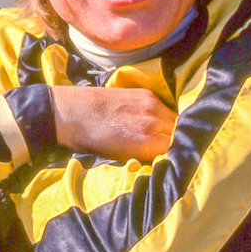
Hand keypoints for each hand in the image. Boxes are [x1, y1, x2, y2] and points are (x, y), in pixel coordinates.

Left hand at [51, 86, 175, 161]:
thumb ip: (146, 155)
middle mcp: (154, 121)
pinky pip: (164, 107)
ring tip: (158, 134)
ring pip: (174, 119)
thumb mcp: (121, 157)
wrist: (73, 113)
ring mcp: (151, 104)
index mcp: (147, 141)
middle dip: (173, 141)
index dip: (172, 154)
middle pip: (178, 133)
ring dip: (169, 127)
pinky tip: (150, 120)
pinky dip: (161, 115)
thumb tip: (161, 155)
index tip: (167, 157)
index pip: (176, 149)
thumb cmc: (92, 141)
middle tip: (164, 147)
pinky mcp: (146, 93)